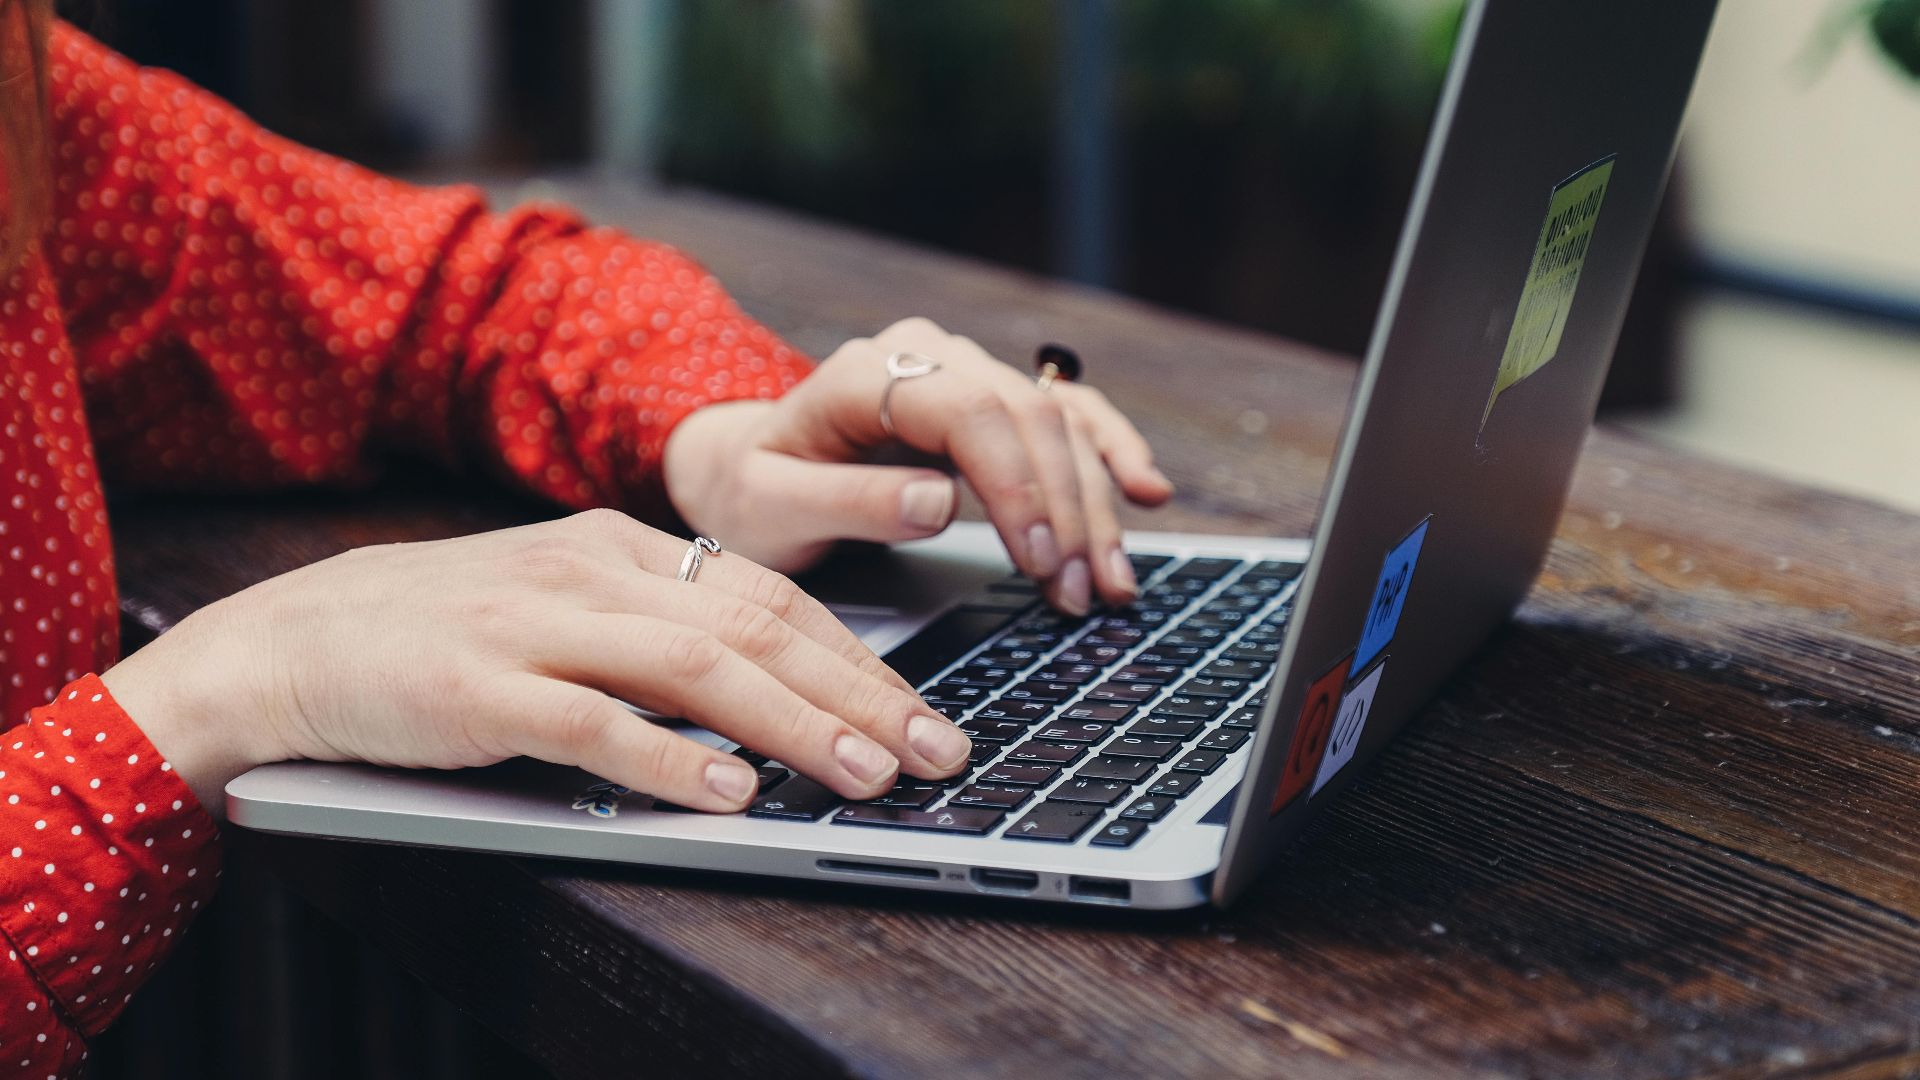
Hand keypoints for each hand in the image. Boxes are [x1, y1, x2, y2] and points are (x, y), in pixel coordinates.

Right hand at [102, 510, 973, 816]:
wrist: (292, 637)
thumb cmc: (444, 631)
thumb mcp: (564, 603)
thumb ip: (656, 632)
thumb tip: (768, 691)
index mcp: (620, 548)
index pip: (769, 597)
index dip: (858, 655)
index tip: (923, 709)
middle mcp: (592, 574)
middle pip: (754, 629)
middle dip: (858, 692)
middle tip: (934, 751)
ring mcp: (535, 626)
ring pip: (692, 668)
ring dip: (792, 723)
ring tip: (863, 773)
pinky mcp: (480, 690)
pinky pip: (589, 724)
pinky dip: (665, 759)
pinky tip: (728, 791)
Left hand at [662, 317, 1172, 614]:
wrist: (749, 466)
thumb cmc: (754, 491)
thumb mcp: (772, 508)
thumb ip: (847, 504)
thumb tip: (938, 502)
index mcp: (867, 373)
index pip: (969, 412)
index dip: (1015, 484)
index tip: (1037, 558)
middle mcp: (927, 358)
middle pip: (1027, 418)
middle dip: (1066, 510)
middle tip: (1077, 593)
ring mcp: (965, 373)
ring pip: (1057, 423)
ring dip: (1094, 504)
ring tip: (1107, 584)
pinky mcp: (990, 403)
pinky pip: (1067, 415)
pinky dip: (1109, 452)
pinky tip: (1147, 493)